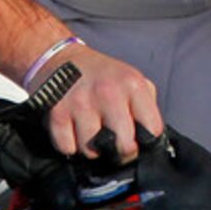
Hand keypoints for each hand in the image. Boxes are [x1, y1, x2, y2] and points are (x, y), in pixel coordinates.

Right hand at [41, 42, 163, 161]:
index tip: (138, 139)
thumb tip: (151, 139)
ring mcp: (81, 103)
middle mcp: (108, 92)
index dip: (146, 141)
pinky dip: (70, 145)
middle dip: (120, 151)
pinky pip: (68, 148)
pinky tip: (73, 129)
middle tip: (114, 143)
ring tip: (91, 132)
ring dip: (92, 148)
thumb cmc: (102, 75)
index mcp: (132, 84)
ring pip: (92, 152)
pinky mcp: (58, 113)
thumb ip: (145, 106)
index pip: (152, 130)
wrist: (61, 57)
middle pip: (124, 147)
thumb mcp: (132, 79)